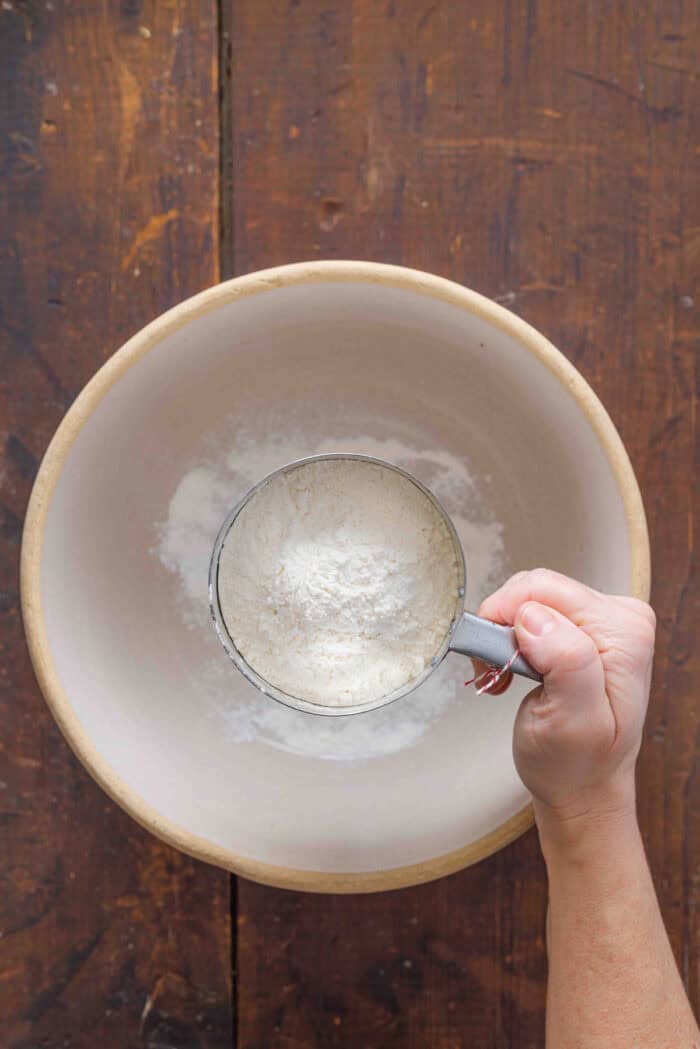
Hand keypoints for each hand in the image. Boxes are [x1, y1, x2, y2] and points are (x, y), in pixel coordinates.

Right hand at [478, 569, 655, 841]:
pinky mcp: (586, 625)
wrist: (584, 785)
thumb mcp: (573, 723)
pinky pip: (534, 608)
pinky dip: (512, 636)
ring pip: (530, 597)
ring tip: (505, 675)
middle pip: (536, 589)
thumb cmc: (577, 763)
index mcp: (624, 634)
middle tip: (497, 674)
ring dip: (505, 634)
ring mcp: (605, 619)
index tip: (496, 668)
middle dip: (502, 627)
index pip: (544, 591)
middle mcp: (621, 617)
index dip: (505, 622)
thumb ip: (566, 662)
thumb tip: (535, 617)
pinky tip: (515, 667)